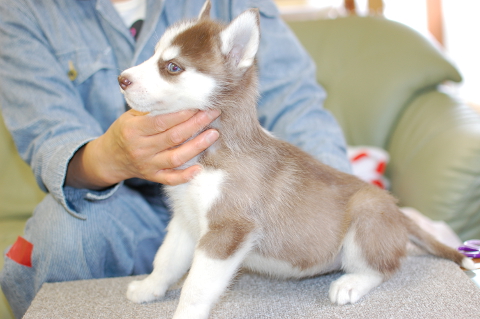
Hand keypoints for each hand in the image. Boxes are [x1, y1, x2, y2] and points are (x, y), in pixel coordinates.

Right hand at [65, 109, 219, 188]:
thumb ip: (151, 108)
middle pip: (173, 137)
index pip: (162, 121)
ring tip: (213, 135)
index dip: (183, 114)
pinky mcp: (153, 176)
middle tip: (213, 114)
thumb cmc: (125, 131)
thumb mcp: (130, 116)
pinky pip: (170, 179)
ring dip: (197, 146)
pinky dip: (185, 176)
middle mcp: (141, 148)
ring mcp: (147, 165)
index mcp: (134, 130)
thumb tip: (178, 95)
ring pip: (176, 157)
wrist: (109, 158)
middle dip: (196, 124)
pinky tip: (200, 168)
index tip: (199, 104)